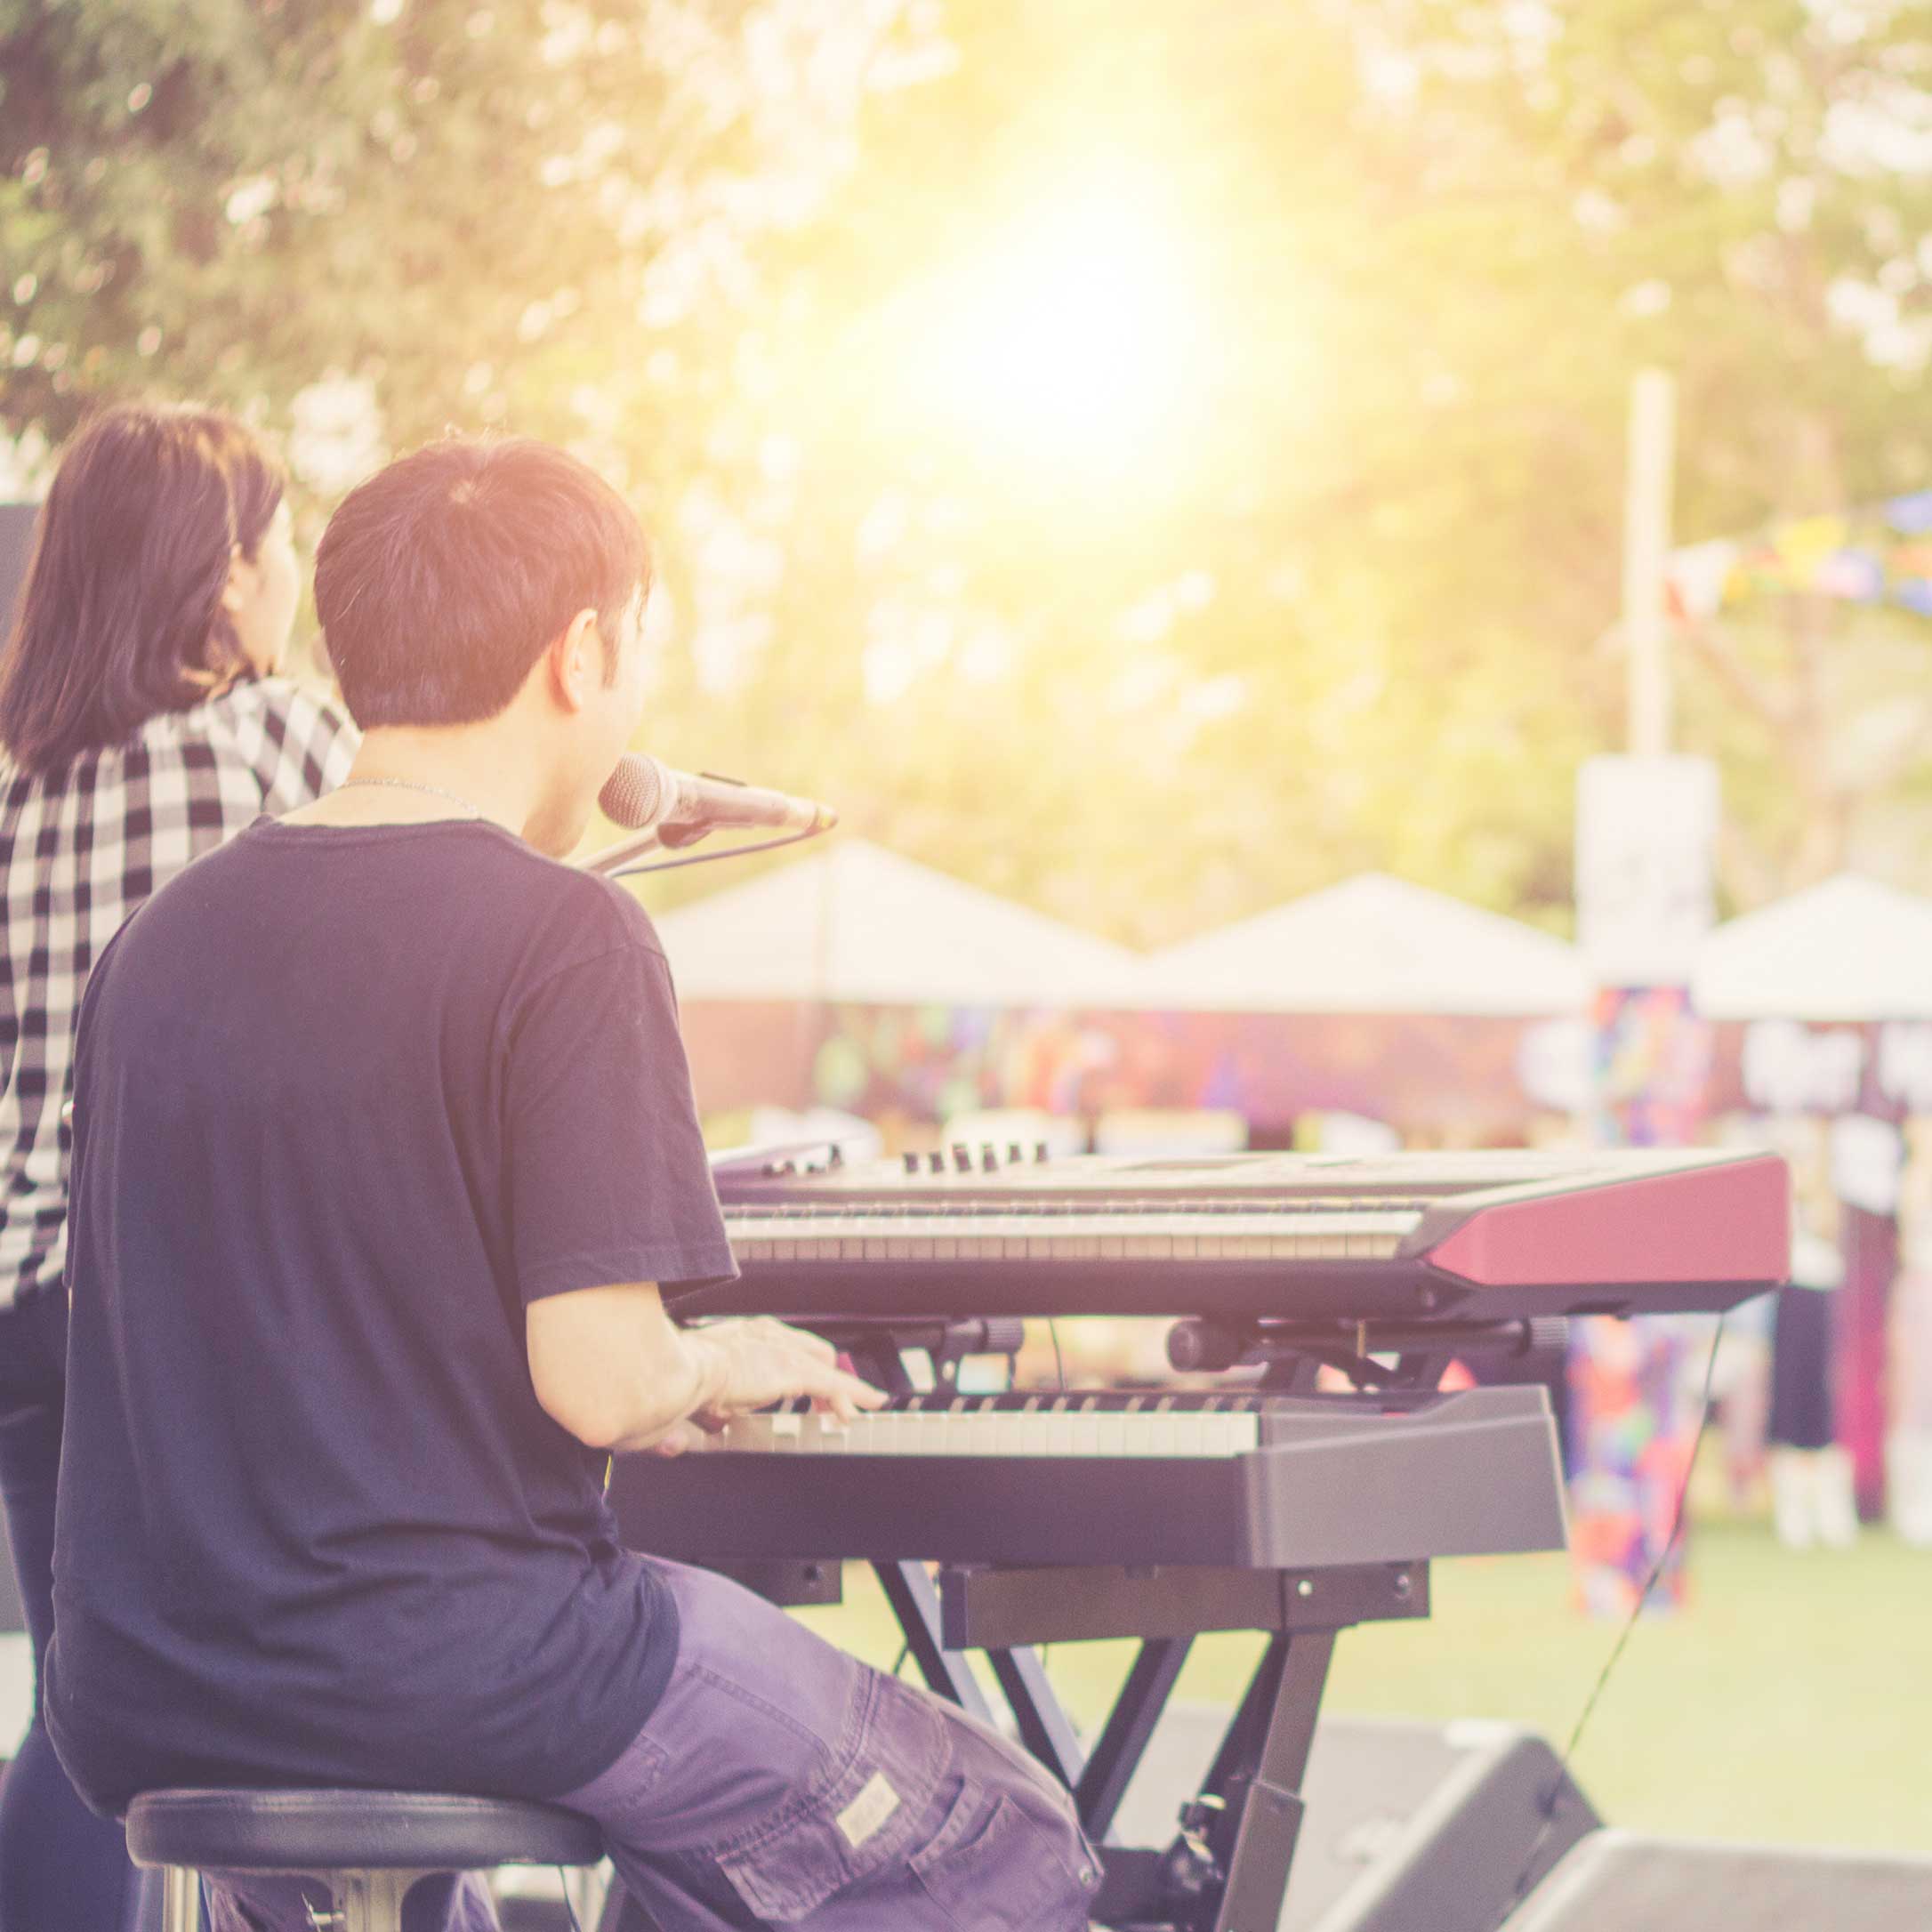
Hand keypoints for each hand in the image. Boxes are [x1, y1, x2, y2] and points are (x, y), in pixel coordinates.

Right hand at [688, 1316, 885, 1427]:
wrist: (682, 1370)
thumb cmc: (679, 1378)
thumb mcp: (696, 1391)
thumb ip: (706, 1408)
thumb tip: (703, 1428)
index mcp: (745, 1335)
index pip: (785, 1345)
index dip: (799, 1365)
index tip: (803, 1382)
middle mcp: (768, 1335)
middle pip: (813, 1352)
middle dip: (824, 1377)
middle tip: (828, 1404)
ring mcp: (782, 1351)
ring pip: (827, 1369)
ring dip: (842, 1392)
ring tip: (853, 1413)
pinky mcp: (793, 1370)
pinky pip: (834, 1383)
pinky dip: (852, 1396)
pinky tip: (867, 1406)